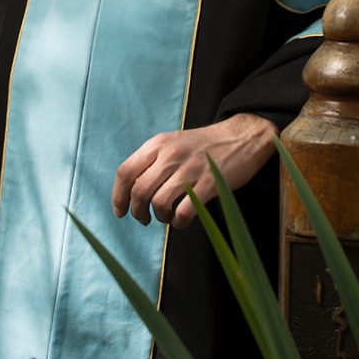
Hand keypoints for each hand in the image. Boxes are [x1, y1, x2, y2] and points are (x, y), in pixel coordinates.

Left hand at [112, 113, 277, 229]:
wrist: (240, 136)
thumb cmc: (202, 146)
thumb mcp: (172, 143)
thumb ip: (152, 161)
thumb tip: (130, 191)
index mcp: (158, 144)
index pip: (125, 172)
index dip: (119, 196)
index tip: (121, 211)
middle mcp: (171, 154)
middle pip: (139, 190)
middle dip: (137, 211)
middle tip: (144, 218)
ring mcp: (190, 168)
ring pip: (159, 202)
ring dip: (159, 217)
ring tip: (166, 217)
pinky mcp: (209, 183)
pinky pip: (184, 212)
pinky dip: (179, 222)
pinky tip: (182, 219)